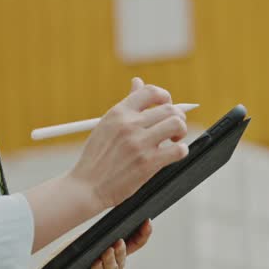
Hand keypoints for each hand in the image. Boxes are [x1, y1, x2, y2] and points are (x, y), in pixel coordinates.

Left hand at [41, 220, 152, 268]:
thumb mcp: (79, 245)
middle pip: (123, 258)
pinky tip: (96, 265)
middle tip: (118, 241)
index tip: (147, 222)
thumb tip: (109, 225)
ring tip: (106, 252)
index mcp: (114, 257)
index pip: (132, 244)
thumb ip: (95, 238)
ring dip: (110, 262)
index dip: (141, 235)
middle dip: (121, 250)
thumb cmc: (63, 265)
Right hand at [67, 78, 188, 212]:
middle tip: (174, 127)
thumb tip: (138, 82)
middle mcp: (130, 125)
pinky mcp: (148, 163)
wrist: (86, 186)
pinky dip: (182, 150)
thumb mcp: (106, 124)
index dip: (165, 97)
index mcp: (119, 112)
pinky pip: (178, 150)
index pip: (150, 91)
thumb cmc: (97, 156)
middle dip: (178, 116)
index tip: (166, 106)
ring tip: (175, 139)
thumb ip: (126, 104)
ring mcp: (139, 143)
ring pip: (177, 124)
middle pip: (169, 108)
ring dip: (181, 131)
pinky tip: (174, 153)